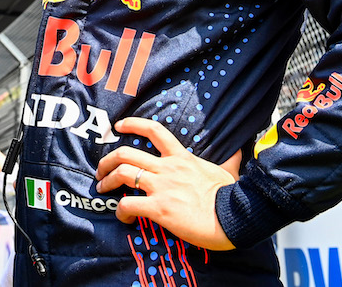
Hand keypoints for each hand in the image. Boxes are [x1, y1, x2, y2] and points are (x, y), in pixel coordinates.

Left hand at [94, 117, 240, 250]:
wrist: (234, 217)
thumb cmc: (230, 197)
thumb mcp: (228, 172)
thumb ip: (228, 160)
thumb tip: (240, 151)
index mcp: (181, 157)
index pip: (153, 130)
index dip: (132, 124)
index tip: (118, 126)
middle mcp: (168, 168)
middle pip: (126, 153)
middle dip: (107, 161)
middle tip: (101, 171)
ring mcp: (162, 187)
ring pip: (122, 173)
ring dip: (107, 181)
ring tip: (102, 189)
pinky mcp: (159, 208)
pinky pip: (128, 204)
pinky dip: (120, 210)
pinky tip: (124, 216)